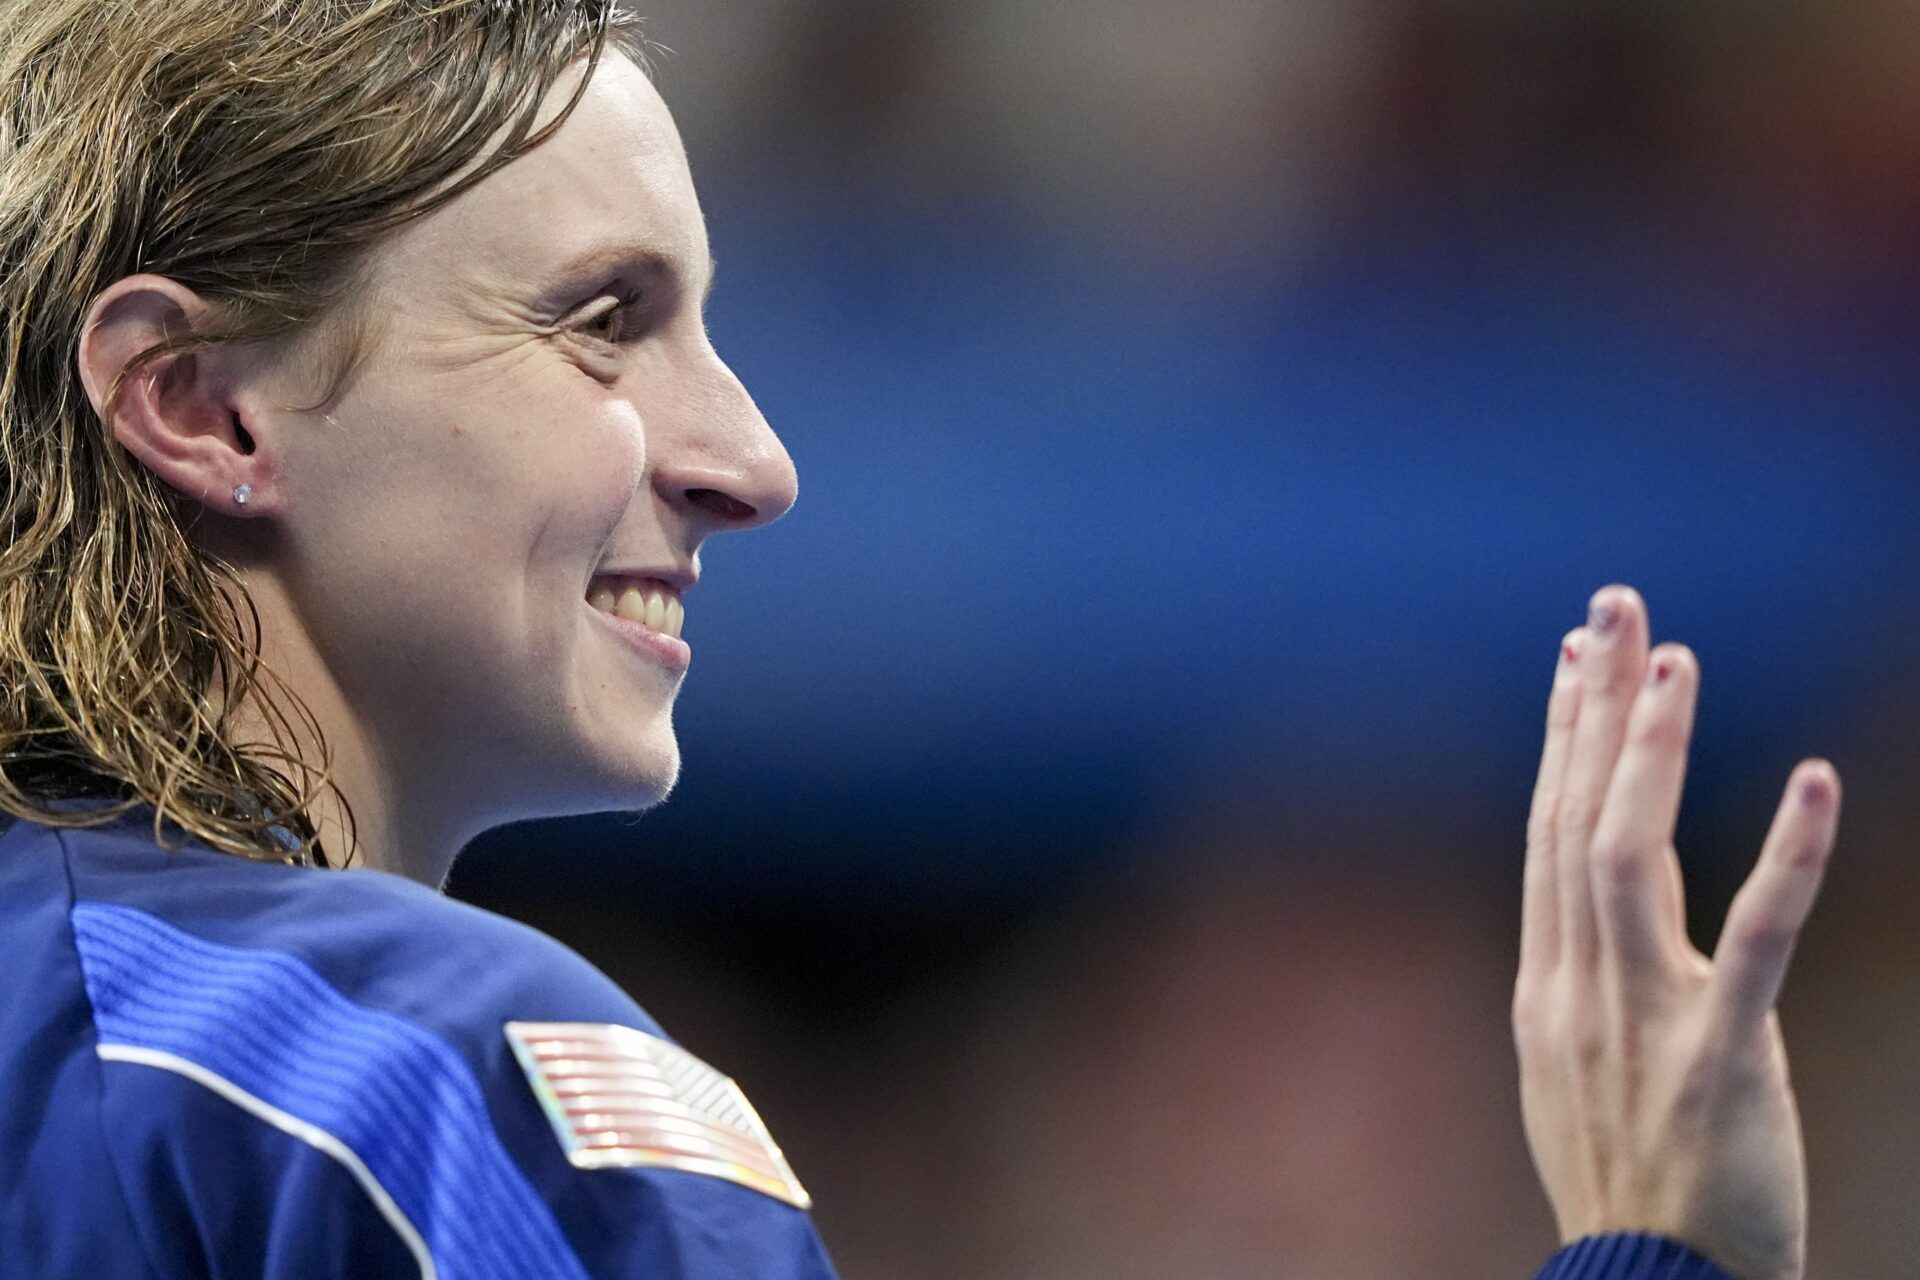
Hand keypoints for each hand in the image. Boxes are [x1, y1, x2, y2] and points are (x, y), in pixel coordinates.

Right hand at [1513, 585, 1839, 1279]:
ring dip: (1648, 748)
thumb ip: (1579, 979)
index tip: (1575, 656)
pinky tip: (1812, 778)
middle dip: (1591, 705)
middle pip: (1575, 817)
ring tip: (1671, 655)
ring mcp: (1641, 1018)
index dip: (1563, 738)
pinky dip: (1784, 855)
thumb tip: (1582, 905)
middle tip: (1613, 605)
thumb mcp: (1571, 1070)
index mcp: (1547, 985)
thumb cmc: (1626, 1185)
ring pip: (1629, 856)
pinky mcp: (1719, 1057)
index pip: (1548, 830)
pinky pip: (1754, 940)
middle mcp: (1577, 984)